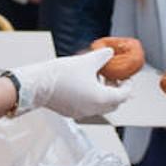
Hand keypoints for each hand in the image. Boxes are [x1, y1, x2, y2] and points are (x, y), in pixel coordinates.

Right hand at [11, 47, 131, 118]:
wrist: (37, 84)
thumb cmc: (62, 73)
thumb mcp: (87, 61)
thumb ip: (103, 56)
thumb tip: (111, 52)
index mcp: (101, 99)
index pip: (124, 95)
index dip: (128, 84)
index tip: (126, 75)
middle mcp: (93, 109)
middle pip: (114, 103)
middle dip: (116, 90)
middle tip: (113, 77)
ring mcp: (82, 113)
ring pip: (101, 106)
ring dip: (104, 94)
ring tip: (98, 77)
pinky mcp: (71, 112)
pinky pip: (88, 107)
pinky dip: (92, 97)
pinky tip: (84, 84)